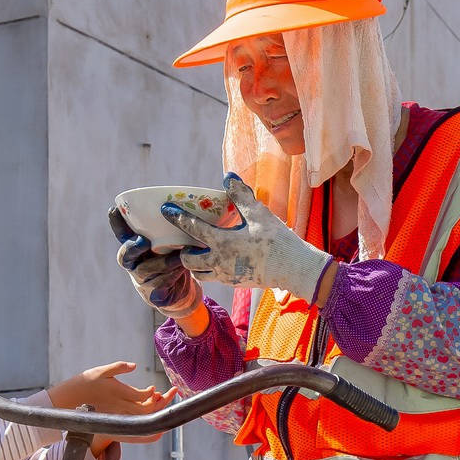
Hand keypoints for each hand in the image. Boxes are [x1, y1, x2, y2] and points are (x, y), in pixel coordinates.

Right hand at [49, 362, 169, 423]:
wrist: (72, 398)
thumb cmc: (86, 382)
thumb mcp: (101, 370)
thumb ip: (118, 367)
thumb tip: (134, 365)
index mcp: (118, 392)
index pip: (142, 396)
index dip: (151, 393)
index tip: (154, 388)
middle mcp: (120, 405)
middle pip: (146, 409)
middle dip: (160, 403)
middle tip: (171, 394)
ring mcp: (119, 411)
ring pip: (142, 415)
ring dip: (155, 408)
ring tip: (162, 399)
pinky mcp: (117, 415)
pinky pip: (136, 417)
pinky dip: (146, 413)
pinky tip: (150, 405)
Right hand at [108, 207, 201, 317]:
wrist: (182, 291)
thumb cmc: (174, 258)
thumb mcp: (171, 242)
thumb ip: (169, 229)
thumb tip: (179, 207)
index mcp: (135, 247)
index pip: (122, 234)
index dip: (116, 223)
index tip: (114, 209)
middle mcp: (134, 264)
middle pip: (125, 256)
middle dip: (133, 247)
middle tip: (144, 241)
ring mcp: (142, 282)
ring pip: (147, 270)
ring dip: (164, 262)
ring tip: (180, 255)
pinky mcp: (154, 297)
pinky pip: (160, 286)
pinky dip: (172, 277)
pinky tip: (183, 269)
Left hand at [160, 173, 332, 298]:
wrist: (294, 269)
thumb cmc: (278, 240)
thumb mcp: (259, 214)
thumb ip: (241, 195)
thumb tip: (228, 176)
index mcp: (223, 242)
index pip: (192, 228)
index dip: (177, 218)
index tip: (165, 210)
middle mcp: (219, 262)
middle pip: (188, 260)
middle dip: (184, 251)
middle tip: (188, 241)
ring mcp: (226, 276)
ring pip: (199, 274)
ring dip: (195, 264)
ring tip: (201, 252)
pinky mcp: (235, 283)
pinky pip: (214, 279)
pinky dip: (210, 270)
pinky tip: (218, 260)